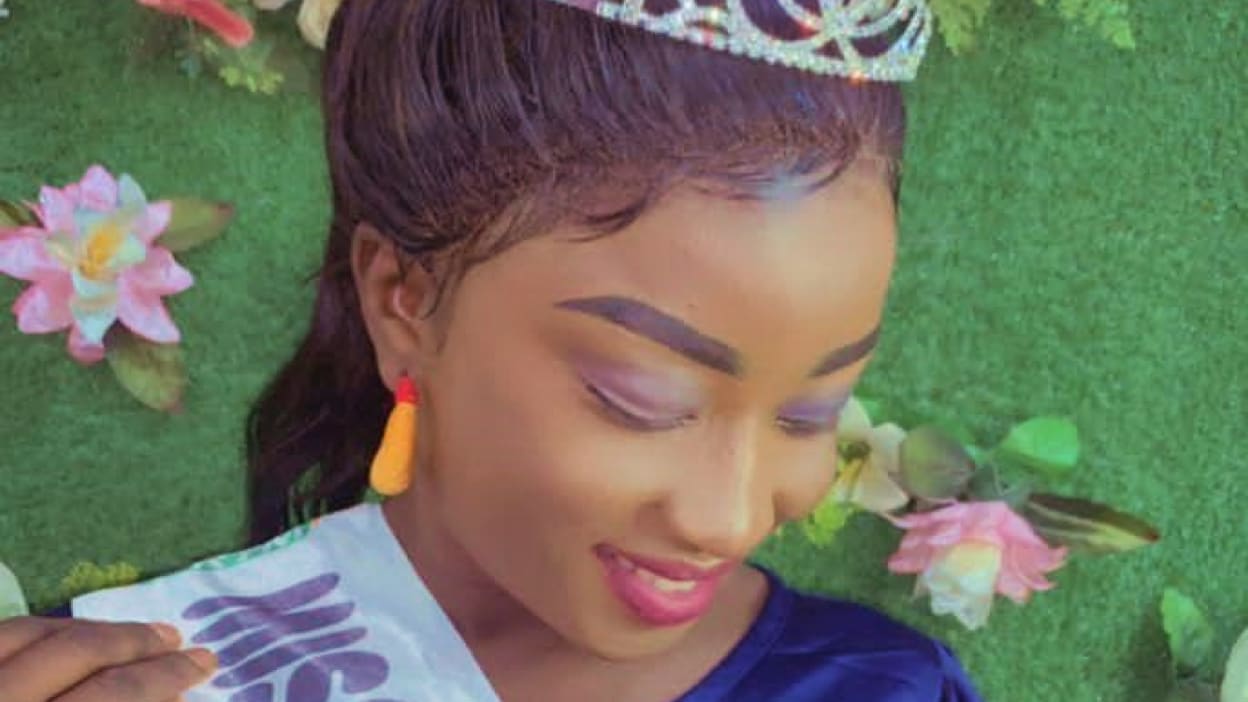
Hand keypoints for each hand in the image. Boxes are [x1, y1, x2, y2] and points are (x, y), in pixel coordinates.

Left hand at [0, 616, 217, 701]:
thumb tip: (174, 698)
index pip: (113, 692)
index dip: (166, 676)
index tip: (204, 665)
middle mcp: (4, 698)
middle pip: (78, 653)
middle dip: (139, 643)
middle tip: (180, 641)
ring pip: (33, 632)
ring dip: (93, 628)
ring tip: (137, 633)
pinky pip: (0, 635)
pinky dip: (42, 628)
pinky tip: (70, 632)